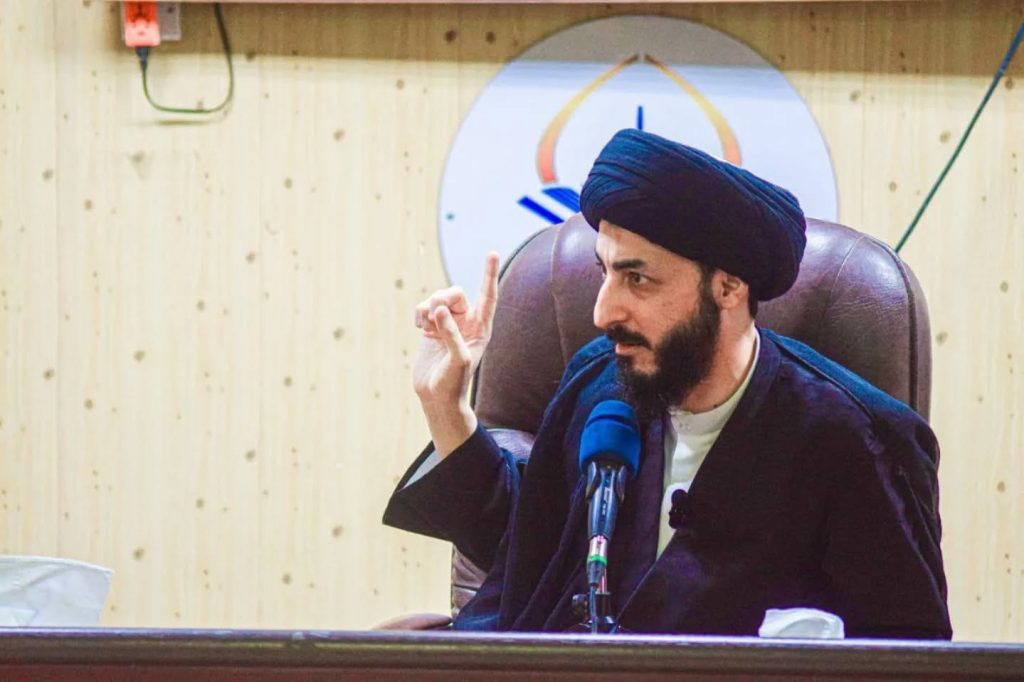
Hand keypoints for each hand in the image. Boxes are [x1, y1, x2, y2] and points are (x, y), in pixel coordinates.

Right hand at [412, 252, 499, 455]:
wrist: (437, 398)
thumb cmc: (454, 383)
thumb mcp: (458, 360)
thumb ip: (451, 333)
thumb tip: (440, 309)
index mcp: (481, 328)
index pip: (488, 296)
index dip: (489, 274)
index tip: (492, 252)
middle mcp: (467, 323)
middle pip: (456, 293)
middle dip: (442, 297)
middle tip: (433, 313)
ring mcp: (448, 325)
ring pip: (438, 298)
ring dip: (428, 306)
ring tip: (424, 324)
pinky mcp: (431, 328)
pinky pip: (424, 308)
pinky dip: (419, 313)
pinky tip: (418, 327)